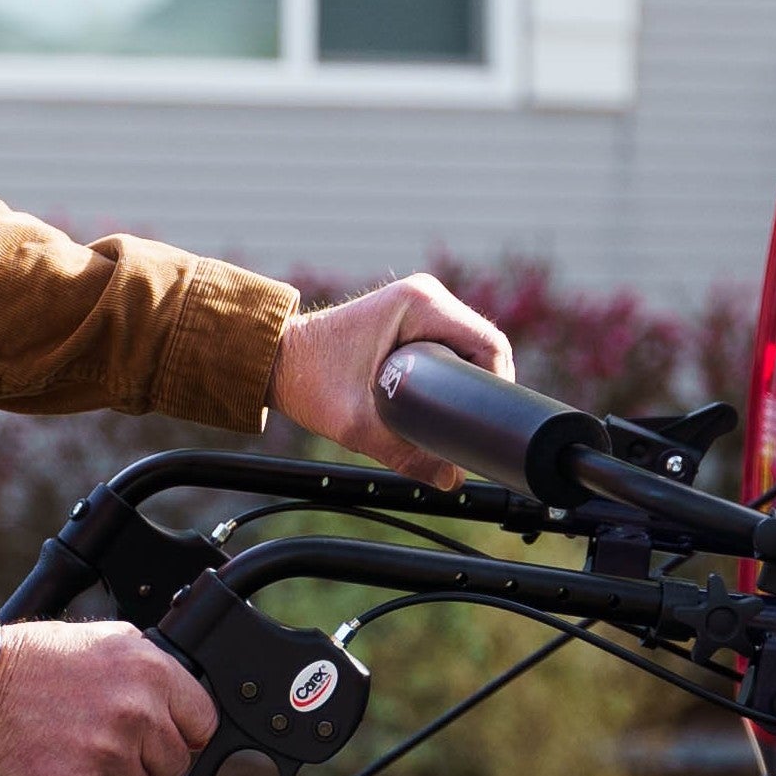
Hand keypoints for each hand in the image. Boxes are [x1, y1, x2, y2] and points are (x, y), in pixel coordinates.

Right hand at [0, 616, 215, 775]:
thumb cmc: (34, 663)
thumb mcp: (104, 640)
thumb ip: (148, 670)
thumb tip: (179, 699)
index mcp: (150, 672)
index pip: (203, 723)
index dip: (183, 733)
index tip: (164, 737)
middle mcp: (137, 713)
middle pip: (174, 765)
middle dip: (147, 761)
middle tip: (112, 746)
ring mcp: (109, 753)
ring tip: (84, 757)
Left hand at [268, 273, 513, 481]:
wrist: (277, 360)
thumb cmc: (307, 378)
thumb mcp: (355, 424)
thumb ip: (403, 455)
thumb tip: (451, 479)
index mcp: (420, 304)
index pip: (489, 344)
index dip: (498, 387)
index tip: (487, 422)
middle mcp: (426, 296)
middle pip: (484, 347)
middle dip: (483, 389)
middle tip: (472, 429)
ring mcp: (422, 306)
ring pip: (470, 349)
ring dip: (469, 383)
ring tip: (459, 419)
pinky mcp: (415, 320)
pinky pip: (452, 349)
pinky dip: (454, 376)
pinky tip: (447, 403)